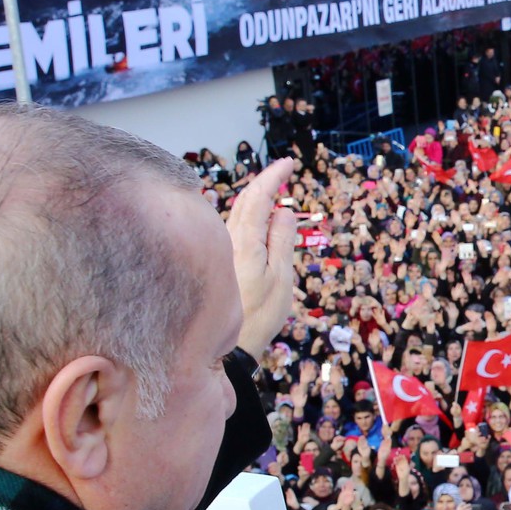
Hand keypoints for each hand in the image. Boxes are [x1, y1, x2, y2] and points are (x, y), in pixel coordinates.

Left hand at [227, 157, 298, 358]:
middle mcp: (229, 239)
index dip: (274, 176)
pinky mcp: (222, 260)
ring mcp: (223, 249)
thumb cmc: (258, 315)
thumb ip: (282, 241)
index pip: (259, 196)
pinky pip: (237, 227)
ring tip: (276, 191)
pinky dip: (251, 214)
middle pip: (245, 200)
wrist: (228, 347)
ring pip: (239, 212)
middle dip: (265, 181)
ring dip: (258, 197)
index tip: (289, 162)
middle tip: (285, 171)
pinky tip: (260, 220)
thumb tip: (283, 211)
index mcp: (245, 239)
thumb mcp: (280, 278)